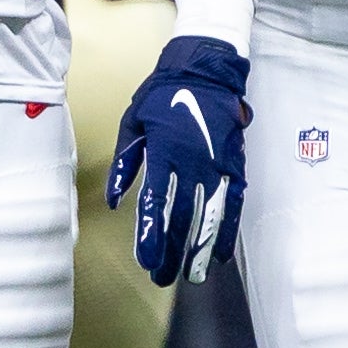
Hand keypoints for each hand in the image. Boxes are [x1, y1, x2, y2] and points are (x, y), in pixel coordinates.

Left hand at [107, 35, 249, 285]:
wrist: (205, 70)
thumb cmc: (163, 95)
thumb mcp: (133, 122)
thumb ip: (124, 163)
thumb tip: (113, 201)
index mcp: (164, 151)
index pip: (155, 202)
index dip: (151, 234)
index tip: (146, 261)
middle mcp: (192, 162)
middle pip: (182, 216)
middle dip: (172, 251)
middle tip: (162, 278)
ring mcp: (216, 165)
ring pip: (210, 216)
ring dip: (200, 249)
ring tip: (192, 276)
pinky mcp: (234, 165)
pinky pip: (233, 204)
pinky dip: (227, 230)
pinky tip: (220, 254)